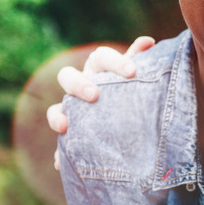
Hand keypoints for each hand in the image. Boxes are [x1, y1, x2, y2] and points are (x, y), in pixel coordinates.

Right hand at [47, 36, 154, 168]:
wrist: (132, 119)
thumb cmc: (133, 88)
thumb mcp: (138, 76)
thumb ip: (139, 58)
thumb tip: (148, 41)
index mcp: (99, 67)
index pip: (101, 57)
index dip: (114, 61)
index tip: (132, 72)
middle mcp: (81, 85)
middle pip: (67, 76)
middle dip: (79, 84)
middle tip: (94, 95)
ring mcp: (73, 109)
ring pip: (55, 109)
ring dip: (56, 116)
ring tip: (64, 126)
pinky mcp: (72, 134)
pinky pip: (59, 144)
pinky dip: (59, 153)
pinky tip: (59, 162)